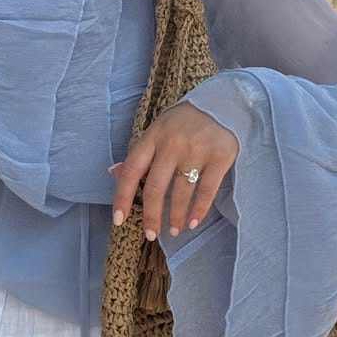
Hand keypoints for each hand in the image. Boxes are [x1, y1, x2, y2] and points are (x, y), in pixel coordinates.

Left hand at [109, 101, 237, 238]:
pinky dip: (199, 210)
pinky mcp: (220, 156)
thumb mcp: (158, 130)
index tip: (118, 219)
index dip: (122, 197)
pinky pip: (206, 190)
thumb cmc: (185, 121)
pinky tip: (193, 222)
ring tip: (173, 230)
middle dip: (151, 215)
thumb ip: (139, 153)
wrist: (223, 102)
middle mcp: (172, 143)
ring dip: (175, 216)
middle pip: (154, 187)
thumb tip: (113, 172)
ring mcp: (196, 150)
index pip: (131, 170)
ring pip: (180, 192)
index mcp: (153, 136)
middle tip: (151, 234)